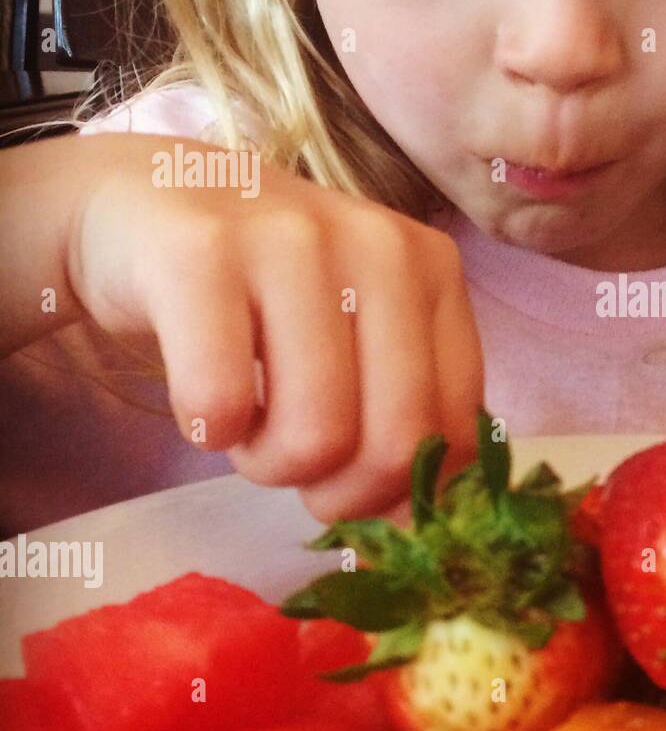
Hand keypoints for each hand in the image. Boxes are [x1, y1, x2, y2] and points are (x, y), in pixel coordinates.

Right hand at [66, 135, 483, 520]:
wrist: (143, 203)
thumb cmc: (265, 295)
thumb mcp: (357, 341)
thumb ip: (403, 418)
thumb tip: (419, 527)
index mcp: (433, 270)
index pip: (456, 430)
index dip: (406, 491)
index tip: (355, 484)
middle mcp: (378, 244)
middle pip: (395, 444)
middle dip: (338, 491)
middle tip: (292, 463)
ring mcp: (292, 239)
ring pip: (316, 436)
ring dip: (268, 465)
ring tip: (246, 424)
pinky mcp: (199, 252)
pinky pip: (222, 402)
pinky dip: (208, 429)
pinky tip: (201, 397)